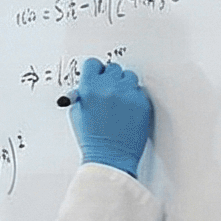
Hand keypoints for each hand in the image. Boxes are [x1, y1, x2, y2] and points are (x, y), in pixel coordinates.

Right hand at [69, 59, 153, 174]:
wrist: (110, 156)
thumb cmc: (92, 138)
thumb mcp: (77, 114)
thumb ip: (82, 94)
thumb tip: (88, 83)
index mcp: (89, 89)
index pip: (93, 64)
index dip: (94, 71)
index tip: (96, 76)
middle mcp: (109, 88)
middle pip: (112, 68)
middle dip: (109, 78)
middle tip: (107, 91)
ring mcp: (128, 94)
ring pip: (128, 76)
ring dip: (124, 85)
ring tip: (119, 101)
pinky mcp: (142, 102)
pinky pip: (138, 91)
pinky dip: (133, 98)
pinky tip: (127, 110)